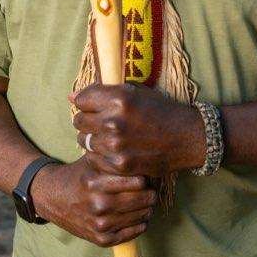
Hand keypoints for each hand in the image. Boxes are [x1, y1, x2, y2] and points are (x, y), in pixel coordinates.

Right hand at [31, 155, 156, 246]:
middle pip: (143, 200)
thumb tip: (141, 154)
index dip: (146, 177)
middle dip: (151, 193)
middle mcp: (98, 204)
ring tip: (145, 202)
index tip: (147, 175)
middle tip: (151, 189)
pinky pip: (131, 234)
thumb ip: (114, 156)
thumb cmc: (79, 175)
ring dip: (147, 209)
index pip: (138, 181)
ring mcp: (99, 224)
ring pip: (141, 217)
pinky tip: (139, 217)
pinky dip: (139, 225)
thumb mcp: (92, 160)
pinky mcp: (100, 239)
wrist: (53, 198)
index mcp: (96, 182)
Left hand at [68, 82, 201, 177]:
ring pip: (84, 140)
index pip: (82, 99)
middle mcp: (114, 120)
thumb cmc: (160, 110)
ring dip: (93, 138)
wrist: (186, 137)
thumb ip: (103, 92)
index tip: (95, 106)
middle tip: (100, 122)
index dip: (87, 102)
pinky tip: (112, 150)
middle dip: (87, 120)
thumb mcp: (135, 92)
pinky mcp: (119, 164)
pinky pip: (93, 158)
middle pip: (79, 120)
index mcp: (118, 98)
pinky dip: (99, 155)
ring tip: (108, 136)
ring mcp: (116, 145)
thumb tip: (71, 97)